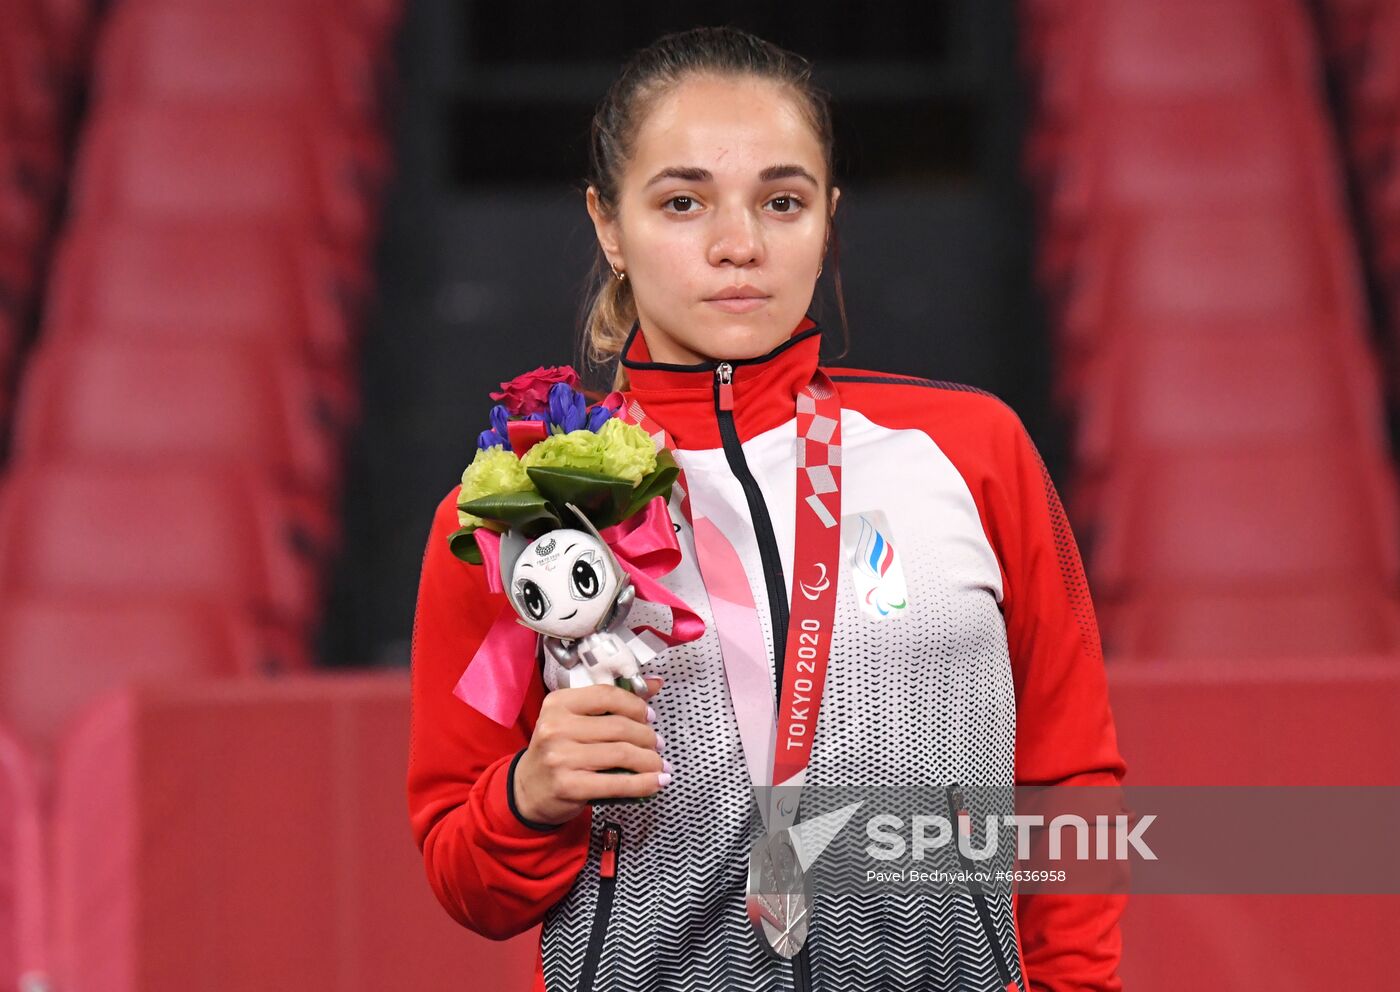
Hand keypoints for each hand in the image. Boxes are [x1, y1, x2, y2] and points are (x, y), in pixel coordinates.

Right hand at [513, 676, 667, 825]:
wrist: (528, 790)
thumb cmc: (558, 750)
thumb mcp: (575, 721)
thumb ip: (612, 703)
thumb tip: (655, 683)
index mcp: (558, 703)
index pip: (606, 695)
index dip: (636, 705)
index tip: (651, 717)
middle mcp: (555, 727)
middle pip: (619, 726)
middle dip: (647, 737)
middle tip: (658, 745)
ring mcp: (560, 757)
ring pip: (621, 753)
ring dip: (650, 761)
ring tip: (659, 765)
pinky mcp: (568, 786)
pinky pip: (616, 783)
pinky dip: (643, 784)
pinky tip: (656, 782)